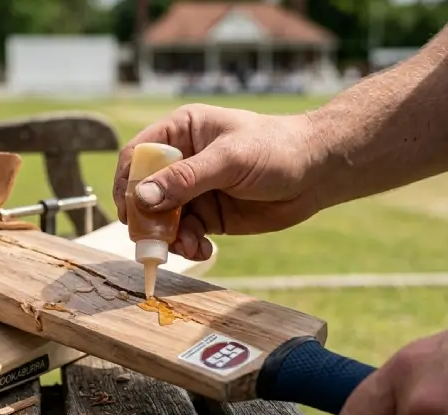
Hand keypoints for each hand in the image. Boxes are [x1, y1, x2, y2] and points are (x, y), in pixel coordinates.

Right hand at [112, 104, 331, 260]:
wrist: (318, 173)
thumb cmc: (277, 149)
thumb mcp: (229, 160)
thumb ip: (185, 180)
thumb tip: (141, 198)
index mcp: (181, 132)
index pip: (138, 155)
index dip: (129, 183)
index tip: (133, 211)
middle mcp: (182, 160)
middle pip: (143, 192)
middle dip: (148, 219)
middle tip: (155, 242)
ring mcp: (193, 190)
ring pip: (162, 219)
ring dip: (169, 238)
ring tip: (189, 248)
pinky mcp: (208, 215)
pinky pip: (184, 234)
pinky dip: (188, 246)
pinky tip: (204, 250)